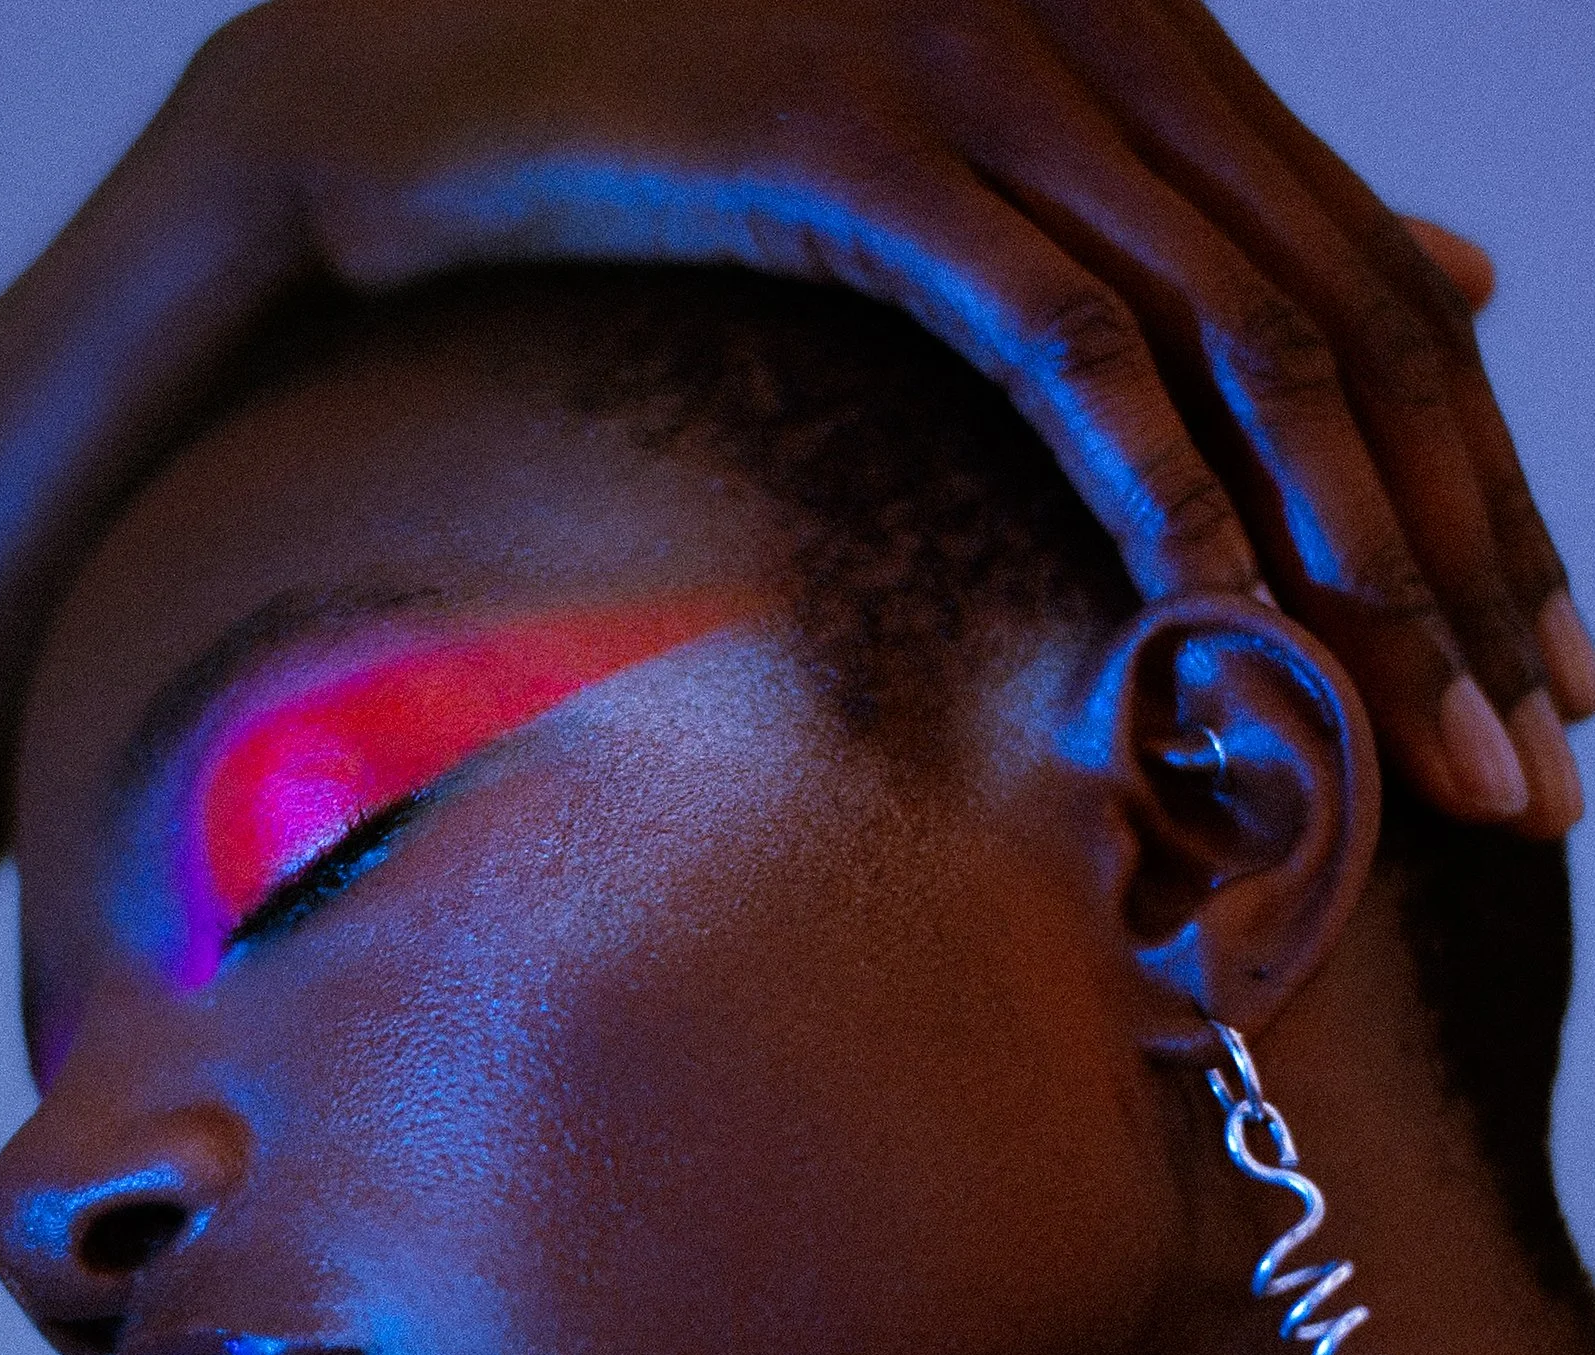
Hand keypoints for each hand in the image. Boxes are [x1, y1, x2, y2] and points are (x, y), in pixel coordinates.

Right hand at [185, 0, 1590, 833]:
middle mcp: (1099, 18)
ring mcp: (980, 58)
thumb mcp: (963, 211)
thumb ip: (1188, 245)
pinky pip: (1061, 338)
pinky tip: (1230, 647)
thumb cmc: (656, 180)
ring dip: (1361, 572)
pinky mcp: (853, 130)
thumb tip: (1456, 272)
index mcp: (1146, 34)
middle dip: (1468, 573)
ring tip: (1431, 763)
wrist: (388, 101)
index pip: (1377, 294)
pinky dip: (1165, 498)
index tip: (1544, 682)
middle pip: (1356, 328)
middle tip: (1535, 766)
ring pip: (1245, 341)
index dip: (1484, 500)